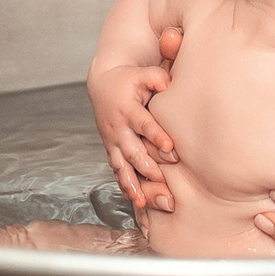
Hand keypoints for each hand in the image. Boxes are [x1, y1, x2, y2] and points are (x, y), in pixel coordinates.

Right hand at [98, 28, 183, 212]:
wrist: (104, 86)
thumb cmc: (130, 79)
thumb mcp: (143, 73)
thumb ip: (157, 76)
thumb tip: (169, 81)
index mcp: (128, 109)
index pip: (143, 124)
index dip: (156, 135)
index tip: (171, 148)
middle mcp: (119, 128)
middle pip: (133, 150)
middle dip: (148, 165)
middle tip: (163, 178)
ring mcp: (114, 142)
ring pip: (123, 166)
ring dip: (135, 183)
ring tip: (146, 200)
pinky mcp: (113, 151)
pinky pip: (118, 172)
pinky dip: (127, 187)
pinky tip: (138, 203)